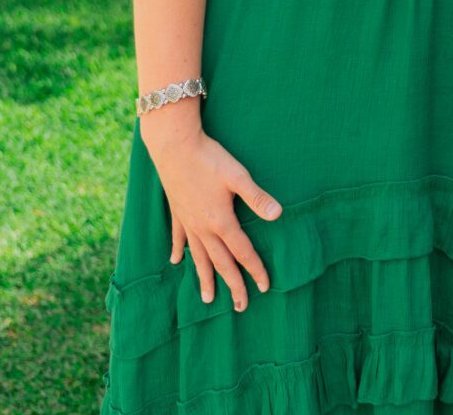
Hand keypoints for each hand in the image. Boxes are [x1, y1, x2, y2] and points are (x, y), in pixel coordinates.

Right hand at [143, 121, 282, 309]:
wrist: (174, 146)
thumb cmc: (209, 159)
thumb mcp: (238, 176)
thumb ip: (257, 197)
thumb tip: (278, 215)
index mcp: (221, 221)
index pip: (242, 252)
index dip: (255, 270)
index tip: (265, 286)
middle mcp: (203, 228)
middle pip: (220, 263)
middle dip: (233, 285)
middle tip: (241, 307)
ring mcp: (188, 222)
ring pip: (198, 257)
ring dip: (204, 278)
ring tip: (208, 299)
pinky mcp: (177, 212)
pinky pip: (178, 238)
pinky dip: (178, 250)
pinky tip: (175, 262)